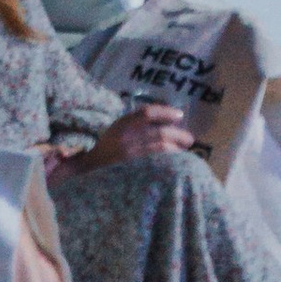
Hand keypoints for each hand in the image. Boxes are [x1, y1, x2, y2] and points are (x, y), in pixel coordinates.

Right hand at [71, 101, 196, 169]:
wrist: (91, 167)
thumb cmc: (109, 145)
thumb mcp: (118, 127)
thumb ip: (136, 121)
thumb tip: (166, 119)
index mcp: (122, 124)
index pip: (147, 113)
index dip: (166, 112)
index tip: (180, 115)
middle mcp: (126, 138)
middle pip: (159, 133)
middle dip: (178, 135)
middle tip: (189, 139)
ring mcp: (130, 156)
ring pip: (160, 150)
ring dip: (176, 150)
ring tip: (184, 151)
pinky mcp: (132, 170)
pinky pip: (156, 164)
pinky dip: (167, 162)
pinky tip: (174, 163)